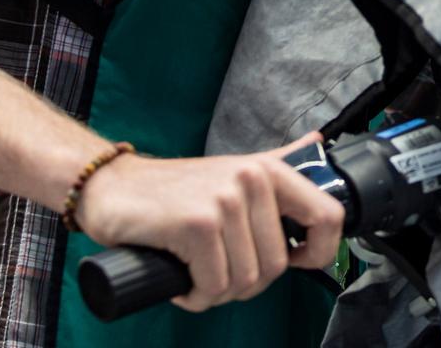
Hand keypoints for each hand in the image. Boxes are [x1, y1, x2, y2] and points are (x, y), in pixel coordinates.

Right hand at [73, 133, 344, 311]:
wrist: (112, 188)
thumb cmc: (175, 190)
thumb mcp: (234, 170)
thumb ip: (277, 160)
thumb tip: (317, 143)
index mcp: (270, 170)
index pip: (328, 216)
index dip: (320, 252)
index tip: (295, 263)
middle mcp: (252, 180)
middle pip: (277, 265)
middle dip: (246, 283)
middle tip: (217, 272)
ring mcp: (225, 201)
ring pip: (246, 280)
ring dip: (218, 292)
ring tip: (196, 275)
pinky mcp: (198, 225)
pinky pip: (214, 286)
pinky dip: (197, 296)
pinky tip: (182, 283)